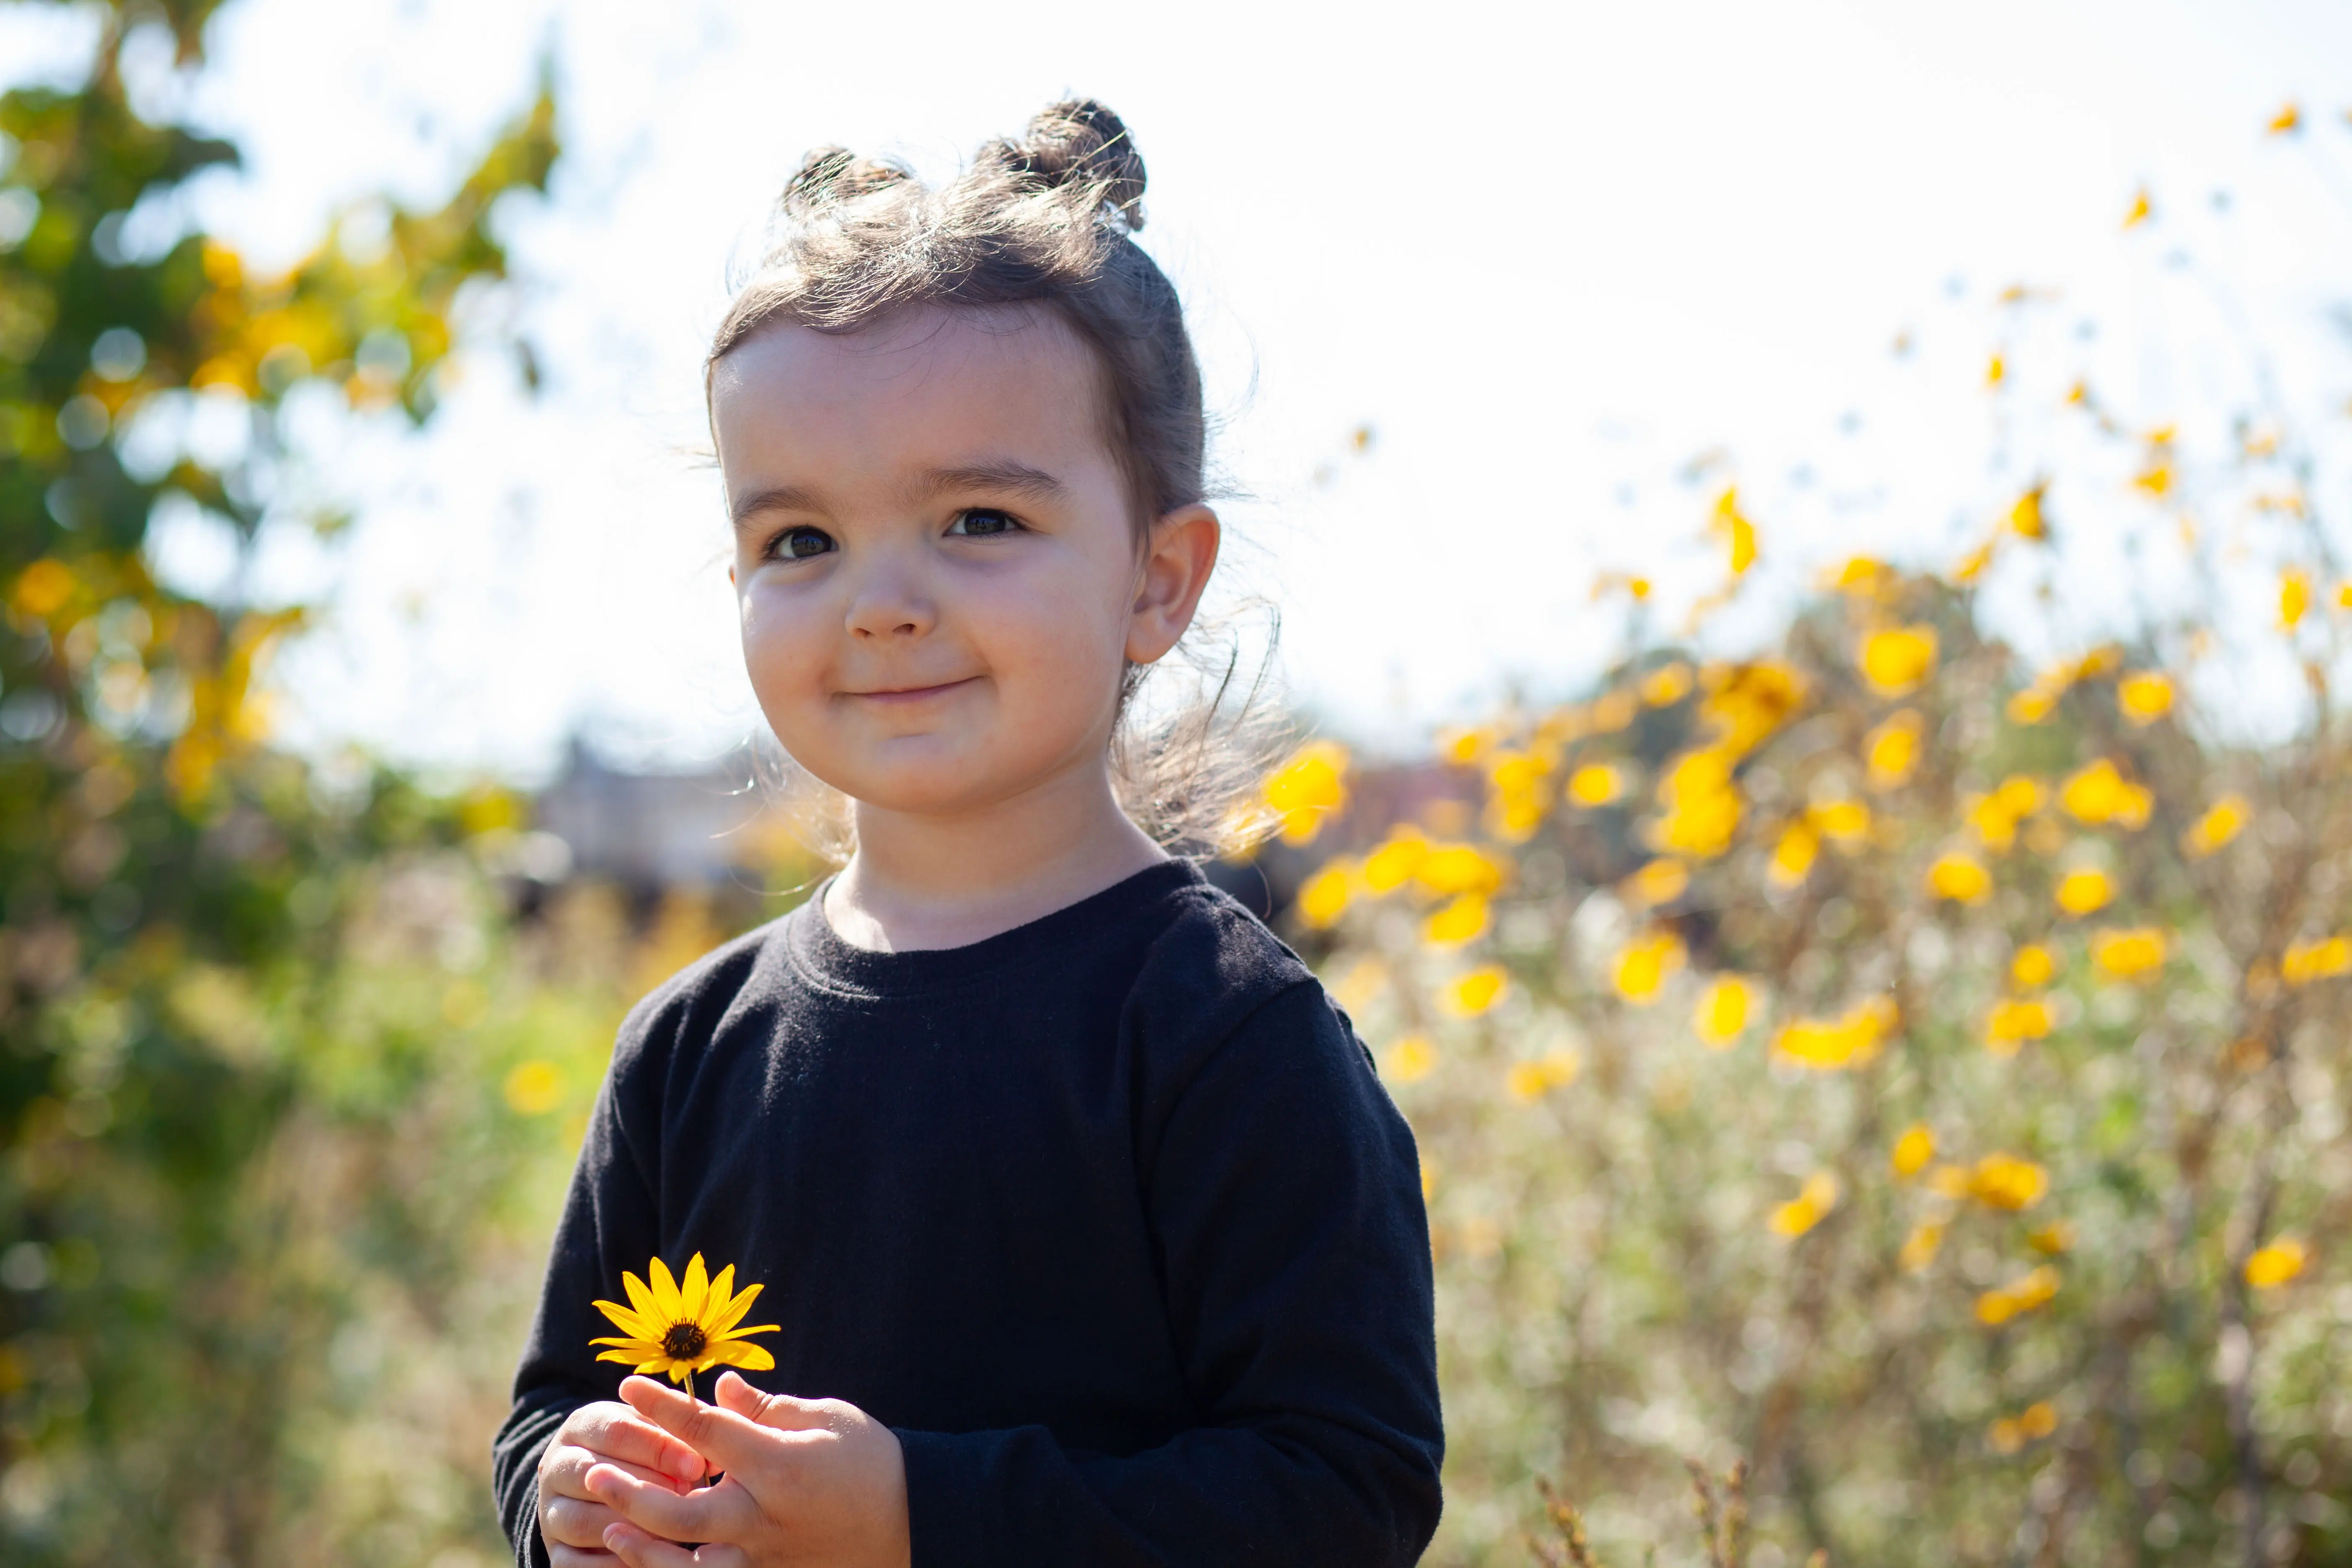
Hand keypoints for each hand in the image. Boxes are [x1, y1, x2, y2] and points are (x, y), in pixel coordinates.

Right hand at [538, 1399, 708, 1565]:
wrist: (600, 1489)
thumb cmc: (642, 1452)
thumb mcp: (654, 1432)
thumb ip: (676, 1434)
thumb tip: (707, 1455)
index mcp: (582, 1426)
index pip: (615, 1430)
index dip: (658, 1448)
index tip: (696, 1465)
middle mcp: (555, 1467)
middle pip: (592, 1474)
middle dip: (644, 1487)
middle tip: (686, 1496)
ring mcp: (550, 1512)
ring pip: (580, 1521)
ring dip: (628, 1527)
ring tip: (672, 1528)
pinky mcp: (556, 1552)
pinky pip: (574, 1565)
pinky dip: (611, 1563)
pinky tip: (647, 1556)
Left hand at [588, 1372, 911, 1567]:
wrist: (914, 1522)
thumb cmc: (871, 1461)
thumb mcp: (827, 1418)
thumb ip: (769, 1407)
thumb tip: (723, 1388)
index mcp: (778, 1463)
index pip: (706, 1430)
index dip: (664, 1405)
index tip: (631, 1385)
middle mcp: (763, 1513)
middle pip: (680, 1507)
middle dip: (632, 1488)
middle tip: (594, 1468)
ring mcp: (763, 1553)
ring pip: (686, 1555)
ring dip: (641, 1540)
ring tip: (608, 1519)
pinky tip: (647, 1555)